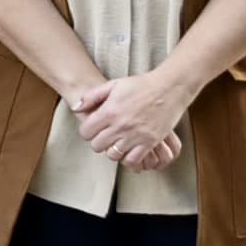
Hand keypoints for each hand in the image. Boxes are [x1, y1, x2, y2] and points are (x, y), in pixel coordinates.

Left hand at [69, 70, 189, 171]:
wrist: (169, 88)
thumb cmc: (141, 85)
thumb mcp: (113, 84)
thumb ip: (92, 96)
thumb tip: (76, 108)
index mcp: (109, 111)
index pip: (86, 132)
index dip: (87, 131)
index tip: (93, 128)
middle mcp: (121, 125)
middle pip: (97, 146)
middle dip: (98, 141)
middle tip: (105, 136)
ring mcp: (136, 135)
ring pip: (113, 155)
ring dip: (113, 150)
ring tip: (117, 142)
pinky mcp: (150, 142)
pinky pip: (133, 160)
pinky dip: (129, 157)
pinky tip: (130, 149)